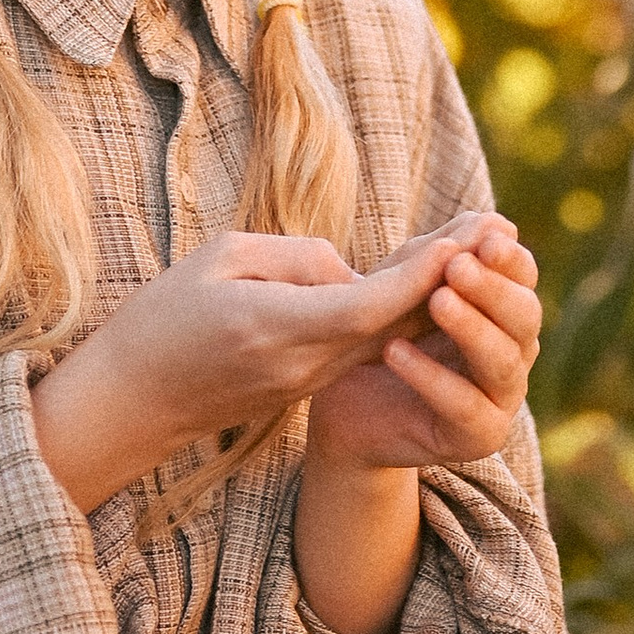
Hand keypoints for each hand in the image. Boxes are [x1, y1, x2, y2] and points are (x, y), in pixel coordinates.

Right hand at [29, 223, 486, 515]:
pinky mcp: (306, 386)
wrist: (132, 402)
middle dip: (452, 278)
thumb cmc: (163, 319)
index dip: (424, 271)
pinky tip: (433, 281)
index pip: (372, 305)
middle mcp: (306, 364)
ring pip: (388, 337)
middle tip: (500, 232)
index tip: (464, 237)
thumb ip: (296, 257)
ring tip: (481, 247)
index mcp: (280, 329)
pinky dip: (403, 313)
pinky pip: (366, 347)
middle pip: (397, 323)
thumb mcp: (220, 259)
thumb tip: (349, 269)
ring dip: (437, 294)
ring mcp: (308, 382)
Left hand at [304, 219, 541, 476]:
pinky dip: (433, 378)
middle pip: (526, 317)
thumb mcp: (404, 284)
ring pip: (504, 361)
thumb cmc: (380, 336)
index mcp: (503, 312)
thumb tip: (497, 221)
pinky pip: (466, 407)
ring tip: (435, 302)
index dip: (509, 260)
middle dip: (493, 291)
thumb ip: (444, 253)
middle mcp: (513, 354)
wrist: (345, 406)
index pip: (523, 278)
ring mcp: (501, 398)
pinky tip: (396, 352)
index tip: (484, 240)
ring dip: (472, 328)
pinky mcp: (479, 437)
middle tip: (457, 268)